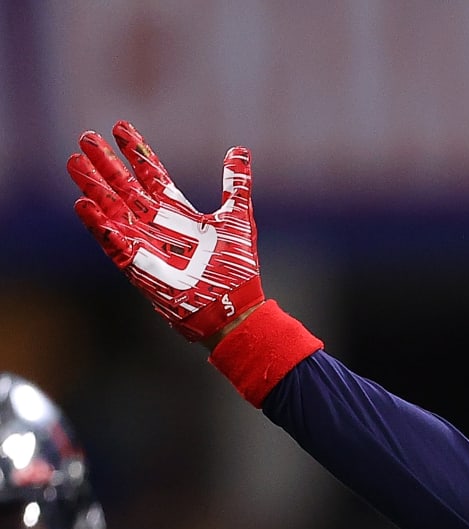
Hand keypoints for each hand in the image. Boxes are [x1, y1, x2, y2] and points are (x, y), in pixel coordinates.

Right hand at [67, 120, 263, 342]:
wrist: (232, 306)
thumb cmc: (235, 267)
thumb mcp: (238, 217)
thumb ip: (236, 184)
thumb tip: (239, 150)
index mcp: (177, 211)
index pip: (151, 174)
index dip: (136, 151)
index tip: (119, 126)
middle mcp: (156, 223)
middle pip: (124, 187)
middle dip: (106, 164)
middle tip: (86, 137)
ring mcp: (143, 243)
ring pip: (111, 208)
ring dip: (93, 187)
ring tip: (74, 162)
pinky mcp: (136, 265)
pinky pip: (112, 242)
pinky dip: (99, 225)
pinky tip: (83, 204)